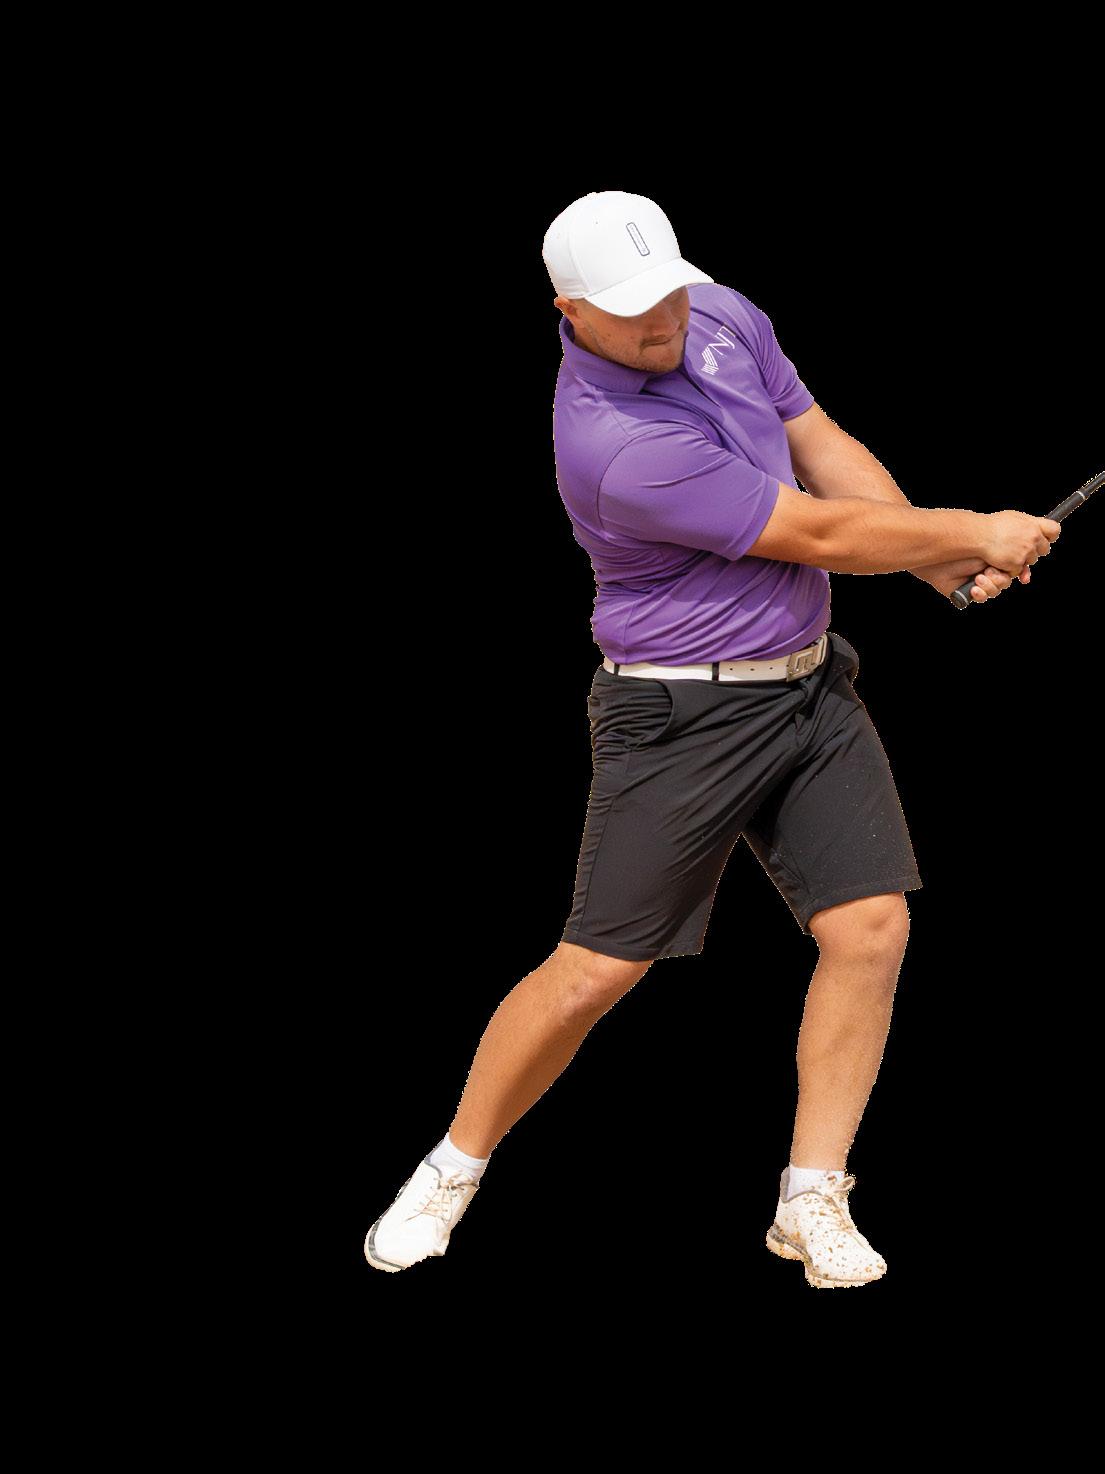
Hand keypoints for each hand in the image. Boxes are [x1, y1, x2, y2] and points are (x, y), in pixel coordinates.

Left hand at [908, 557, 1031, 602]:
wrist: (938, 556)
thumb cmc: (961, 546)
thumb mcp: (986, 546)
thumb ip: (1004, 551)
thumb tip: (1024, 560)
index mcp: (994, 556)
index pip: (1014, 568)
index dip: (1020, 573)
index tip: (1023, 577)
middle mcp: (987, 570)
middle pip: (1006, 581)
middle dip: (999, 579)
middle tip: (988, 572)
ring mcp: (978, 582)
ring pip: (995, 591)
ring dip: (989, 585)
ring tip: (978, 579)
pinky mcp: (968, 593)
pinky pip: (982, 598)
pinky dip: (980, 594)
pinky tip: (974, 589)